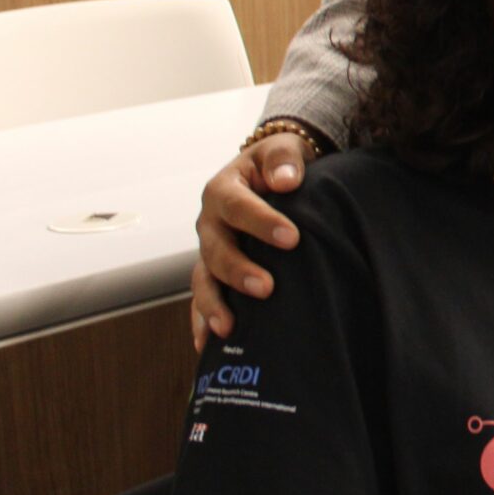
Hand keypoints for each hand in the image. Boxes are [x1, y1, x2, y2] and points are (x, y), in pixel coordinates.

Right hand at [190, 132, 310, 348]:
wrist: (269, 173)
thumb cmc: (277, 164)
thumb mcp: (282, 149)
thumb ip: (284, 159)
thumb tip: (287, 179)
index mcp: (224, 190)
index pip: (239, 207)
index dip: (262, 222)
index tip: (291, 238)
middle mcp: (210, 222)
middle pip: (216, 249)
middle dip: (238, 271)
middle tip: (266, 287)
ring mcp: (210, 248)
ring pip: (204, 278)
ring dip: (214, 303)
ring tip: (229, 327)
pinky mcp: (215, 269)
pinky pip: (203, 296)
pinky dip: (202, 320)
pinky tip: (208, 346)